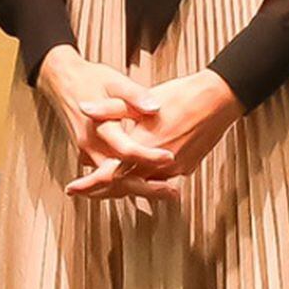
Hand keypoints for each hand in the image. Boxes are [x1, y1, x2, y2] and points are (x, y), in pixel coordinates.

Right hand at [36, 45, 182, 203]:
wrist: (62, 81)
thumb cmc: (89, 79)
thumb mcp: (115, 81)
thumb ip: (135, 95)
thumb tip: (154, 108)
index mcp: (99, 126)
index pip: (126, 149)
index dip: (149, 155)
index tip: (170, 156)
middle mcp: (91, 144)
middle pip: (119, 177)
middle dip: (147, 187)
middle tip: (173, 191)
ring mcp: (87, 152)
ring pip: (112, 182)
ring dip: (138, 189)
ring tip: (166, 192)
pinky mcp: (88, 154)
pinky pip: (107, 176)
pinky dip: (126, 184)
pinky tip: (146, 184)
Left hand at [68, 69, 244, 199]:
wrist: (217, 100)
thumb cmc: (179, 96)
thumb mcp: (139, 99)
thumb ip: (110, 108)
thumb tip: (84, 108)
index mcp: (144, 148)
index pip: (110, 175)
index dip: (88, 184)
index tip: (71, 188)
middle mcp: (159, 166)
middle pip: (124, 187)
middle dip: (99, 191)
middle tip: (79, 192)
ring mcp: (174, 170)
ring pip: (141, 187)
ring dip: (119, 188)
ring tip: (98, 189)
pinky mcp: (185, 168)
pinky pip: (157, 182)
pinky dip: (140, 183)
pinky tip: (130, 178)